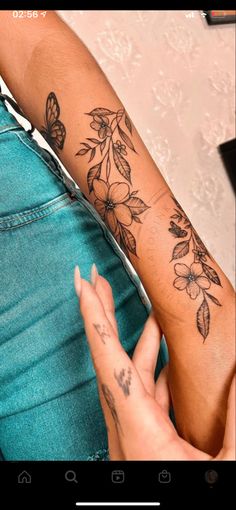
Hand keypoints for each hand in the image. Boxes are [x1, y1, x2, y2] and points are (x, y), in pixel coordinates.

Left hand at [74, 264, 234, 459]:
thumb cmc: (193, 498)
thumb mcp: (224, 467)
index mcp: (139, 431)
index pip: (109, 360)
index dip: (93, 319)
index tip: (81, 286)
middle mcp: (127, 426)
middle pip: (109, 357)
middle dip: (101, 314)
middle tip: (94, 278)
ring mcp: (133, 431)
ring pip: (129, 373)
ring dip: (136, 338)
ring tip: (147, 308)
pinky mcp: (144, 437)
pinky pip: (145, 393)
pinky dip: (155, 367)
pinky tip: (166, 353)